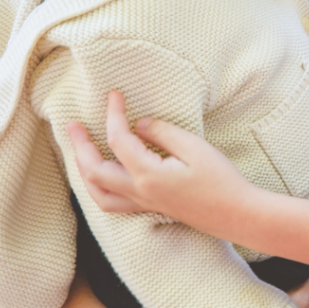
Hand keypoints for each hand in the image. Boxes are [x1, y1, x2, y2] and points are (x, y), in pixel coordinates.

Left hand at [67, 90, 250, 238]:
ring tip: (79, 152)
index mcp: (148, 174)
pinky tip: (103, 176)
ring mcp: (144, 203)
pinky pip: (112, 202)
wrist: (236, 213)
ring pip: (97, 193)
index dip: (113, 114)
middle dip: (80, 146)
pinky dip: (99, 188)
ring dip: (83, 171)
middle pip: (95, 170)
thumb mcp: (195, 148)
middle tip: (72, 125)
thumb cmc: (221, 179)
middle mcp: (139, 192)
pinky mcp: (151, 208)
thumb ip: (164, 133)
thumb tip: (140, 124)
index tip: (113, 94)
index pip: (118, 140)